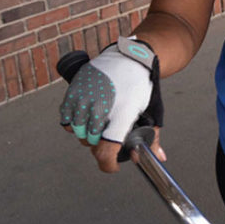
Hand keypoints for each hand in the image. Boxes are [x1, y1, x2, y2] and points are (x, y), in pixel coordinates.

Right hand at [59, 37, 161, 171]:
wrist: (128, 57)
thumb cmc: (139, 85)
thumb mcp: (150, 110)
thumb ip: (153, 136)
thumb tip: (158, 157)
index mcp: (121, 115)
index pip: (106, 150)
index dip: (108, 164)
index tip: (113, 166)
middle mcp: (100, 109)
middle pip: (91, 143)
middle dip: (100, 145)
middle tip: (108, 136)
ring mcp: (84, 100)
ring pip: (77, 132)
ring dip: (86, 134)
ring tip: (98, 125)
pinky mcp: (73, 93)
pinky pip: (66, 119)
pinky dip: (73, 123)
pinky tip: (84, 119)